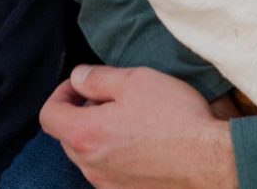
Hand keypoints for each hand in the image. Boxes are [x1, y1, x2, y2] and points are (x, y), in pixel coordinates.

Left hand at [41, 64, 236, 188]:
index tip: (81, 85)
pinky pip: (107, 171)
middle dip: (80, 113)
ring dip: (97, 135)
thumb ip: (97, 78)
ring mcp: (107, 183)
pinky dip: (114, 154)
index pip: (48, 115)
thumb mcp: (135, 81)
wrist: (208, 161)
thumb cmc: (174, 117)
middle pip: (66, 136)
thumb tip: (78, 77)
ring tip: (129, 120)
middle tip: (109, 98)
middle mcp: (89, 165)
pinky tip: (140, 143)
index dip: (61, 94)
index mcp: (85, 134)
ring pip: (87, 155)